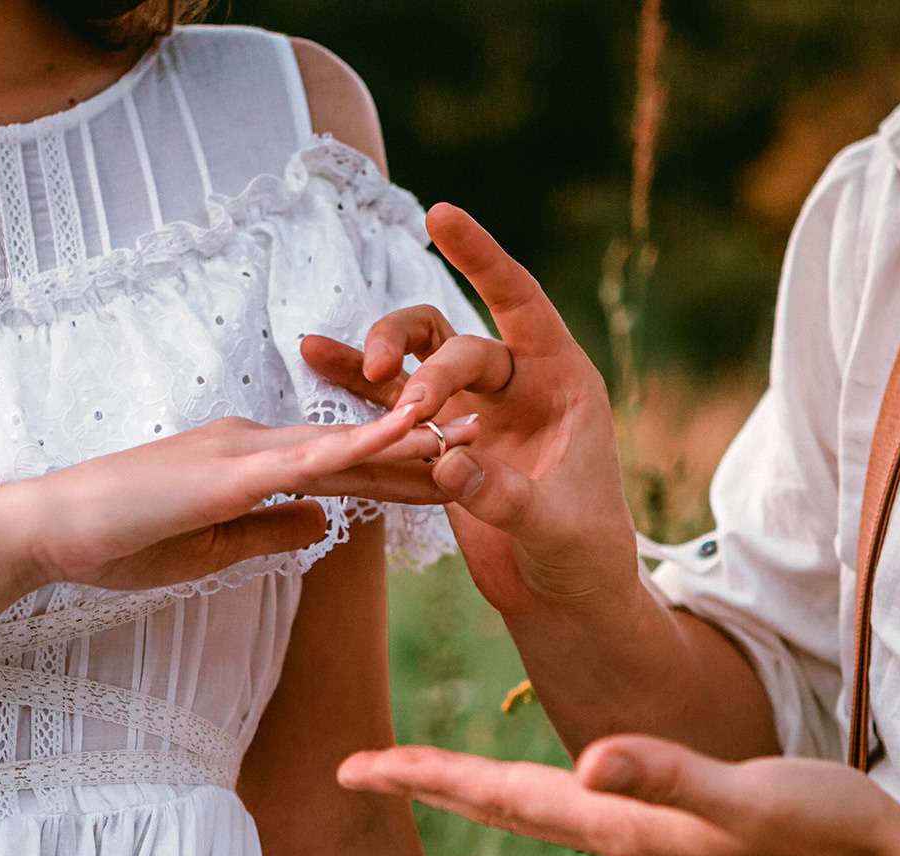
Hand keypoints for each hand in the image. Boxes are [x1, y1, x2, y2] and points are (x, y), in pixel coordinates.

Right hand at [0, 405, 432, 590]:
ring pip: (345, 444)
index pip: (342, 466)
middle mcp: (255, 443)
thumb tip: (327, 523)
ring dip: (412, 436)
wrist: (45, 532)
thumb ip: (271, 532)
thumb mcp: (211, 549)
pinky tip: (408, 434)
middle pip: (356, 448)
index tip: (459, 466)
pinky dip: (363, 444)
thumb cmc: (117, 542)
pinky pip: (310, 457)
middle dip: (425, 444)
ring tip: (475, 426)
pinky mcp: (230, 472)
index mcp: (251, 463)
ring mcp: (243, 451)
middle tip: (492, 431)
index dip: (402, 466)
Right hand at [299, 204, 638, 619]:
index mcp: (562, 383)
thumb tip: (447, 461)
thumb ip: (507, 496)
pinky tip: (315, 356)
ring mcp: (473, 411)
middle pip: (456, 341)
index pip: (521, 304)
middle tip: (397, 395)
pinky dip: (356, 381)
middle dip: (421, 362)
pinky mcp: (437, 442)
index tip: (441, 214)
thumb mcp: (557, 529)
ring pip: (418, 359)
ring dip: (380, 356)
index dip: (482, 258)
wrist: (563, 598)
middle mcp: (516, 385)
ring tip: (331, 359)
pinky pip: (391, 401)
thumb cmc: (584, 557)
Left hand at [337, 736, 899, 855]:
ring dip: (467, 787)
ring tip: (415, 770)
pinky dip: (525, 786)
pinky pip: (569, 803)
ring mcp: (638, 832)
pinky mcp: (664, 823)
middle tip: (352, 768)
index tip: (355, 766)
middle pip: (497, 804)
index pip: (499, 796)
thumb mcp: (744, 795)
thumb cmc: (818, 827)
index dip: (425, 777)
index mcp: (618, 824)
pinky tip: (527, 780)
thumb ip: (671, 778)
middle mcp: (614, 833)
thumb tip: (588, 762)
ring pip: (529, 807)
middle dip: (424, 783)